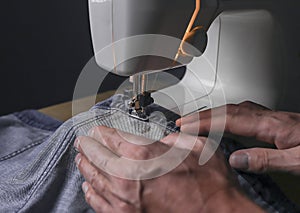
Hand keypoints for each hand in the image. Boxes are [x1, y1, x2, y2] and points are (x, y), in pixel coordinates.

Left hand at [74, 126, 261, 212]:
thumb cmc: (210, 184)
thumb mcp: (195, 146)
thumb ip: (172, 138)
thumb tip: (162, 139)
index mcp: (144, 155)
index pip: (113, 137)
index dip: (102, 131)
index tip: (97, 129)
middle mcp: (129, 177)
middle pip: (98, 156)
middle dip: (88, 145)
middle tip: (82, 140)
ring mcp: (125, 200)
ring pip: (95, 178)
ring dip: (85, 166)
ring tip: (81, 158)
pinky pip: (99, 203)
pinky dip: (90, 193)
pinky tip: (88, 186)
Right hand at [177, 101, 299, 173]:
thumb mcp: (299, 162)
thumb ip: (266, 160)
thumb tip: (236, 159)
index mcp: (271, 125)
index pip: (229, 119)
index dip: (204, 122)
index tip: (186, 125)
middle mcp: (267, 117)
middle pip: (227, 110)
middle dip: (201, 115)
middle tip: (183, 121)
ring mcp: (269, 117)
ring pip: (232, 109)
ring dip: (211, 114)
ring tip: (195, 120)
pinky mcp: (271, 120)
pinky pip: (240, 113)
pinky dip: (223, 115)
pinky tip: (221, 121)